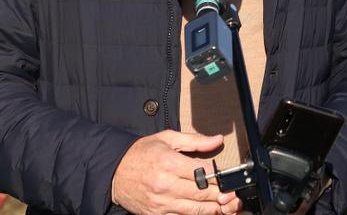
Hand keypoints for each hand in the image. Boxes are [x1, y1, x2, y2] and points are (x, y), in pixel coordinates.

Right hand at [111, 130, 244, 214]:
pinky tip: (205, 212)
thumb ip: (195, 140)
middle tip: (232, 195)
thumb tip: (217, 139)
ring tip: (225, 206)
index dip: (219, 178)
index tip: (228, 179)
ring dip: (212, 209)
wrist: (114, 171)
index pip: (203, 173)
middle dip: (220, 195)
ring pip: (194, 209)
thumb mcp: (167, 138)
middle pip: (201, 193)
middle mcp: (165, 184)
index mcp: (169, 163)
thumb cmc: (141, 153)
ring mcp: (160, 202)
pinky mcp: (156, 214)